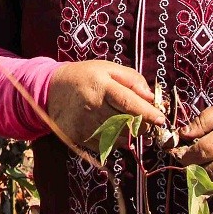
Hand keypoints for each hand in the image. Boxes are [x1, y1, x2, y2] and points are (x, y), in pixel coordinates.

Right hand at [47, 60, 165, 148]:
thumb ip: (132, 79)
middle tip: (147, 119)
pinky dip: (117, 139)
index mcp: (101, 86)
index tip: (161, 119)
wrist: (50, 90)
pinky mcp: (80, 138)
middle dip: (143, 124)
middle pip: (127, 122)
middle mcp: (93, 107)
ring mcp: (86, 125)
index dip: (147, 112)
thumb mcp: (107, 68)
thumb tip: (151, 98)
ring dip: (131, 133)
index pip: (128, 103)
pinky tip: (114, 128)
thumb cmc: (84, 76)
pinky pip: (108, 144)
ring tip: (130, 122)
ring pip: (120, 137)